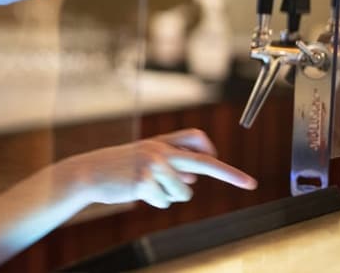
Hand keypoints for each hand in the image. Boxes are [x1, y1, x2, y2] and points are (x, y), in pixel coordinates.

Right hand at [60, 128, 257, 208]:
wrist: (88, 172)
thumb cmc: (118, 167)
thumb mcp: (144, 159)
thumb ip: (170, 164)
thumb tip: (193, 179)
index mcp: (161, 142)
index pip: (195, 138)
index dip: (212, 150)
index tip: (225, 162)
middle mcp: (160, 151)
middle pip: (203, 162)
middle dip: (229, 174)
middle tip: (251, 183)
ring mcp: (152, 166)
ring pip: (183, 192)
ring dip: (170, 196)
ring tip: (148, 188)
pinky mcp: (144, 182)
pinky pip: (165, 201)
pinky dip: (155, 201)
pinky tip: (138, 193)